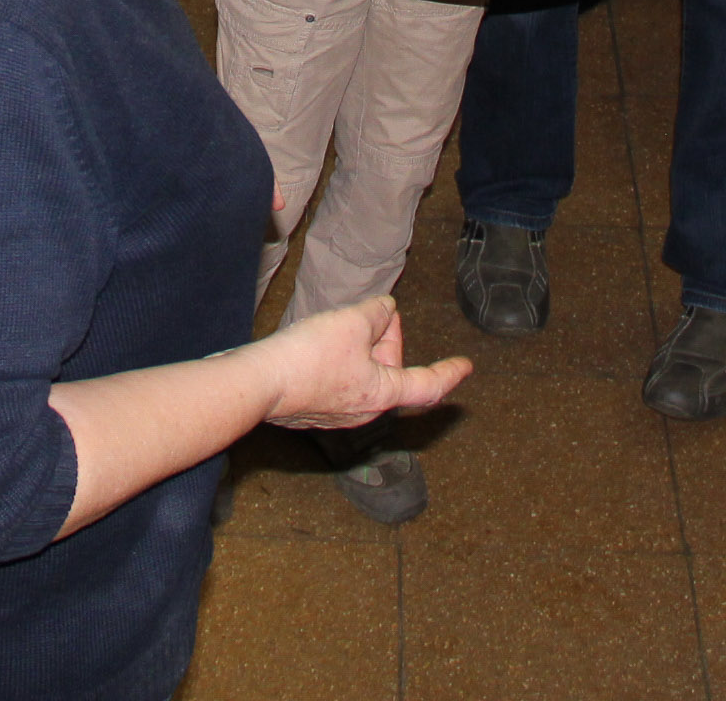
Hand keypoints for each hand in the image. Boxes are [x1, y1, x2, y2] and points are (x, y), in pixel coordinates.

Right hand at [259, 297, 471, 431]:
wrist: (259, 383)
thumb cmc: (309, 356)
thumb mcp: (351, 322)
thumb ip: (376, 313)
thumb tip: (385, 310)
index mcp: (382, 394)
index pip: (428, 385)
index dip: (449, 373)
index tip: (466, 366)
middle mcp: (364, 411)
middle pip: (390, 370)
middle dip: (384, 337)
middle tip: (371, 312)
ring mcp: (338, 414)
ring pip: (364, 373)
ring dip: (359, 346)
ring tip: (338, 325)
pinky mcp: (315, 410)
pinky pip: (339, 380)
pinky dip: (339, 359)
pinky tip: (318, 342)